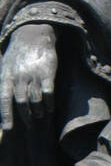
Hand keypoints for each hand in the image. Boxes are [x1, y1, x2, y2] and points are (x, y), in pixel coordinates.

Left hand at [0, 23, 57, 140]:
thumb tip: (1, 104)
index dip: (6, 115)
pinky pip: (48, 91)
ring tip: (40, 115)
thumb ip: (4, 85)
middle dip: (25, 116)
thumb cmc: (17, 56)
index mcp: (6, 77)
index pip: (4, 100)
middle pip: (21, 102)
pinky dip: (49, 102)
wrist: (33, 36)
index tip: (7, 129)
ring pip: (35, 98)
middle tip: (28, 125)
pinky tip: (50, 107)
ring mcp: (33, 74)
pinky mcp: (47, 71)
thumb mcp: (4, 68)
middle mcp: (19, 77)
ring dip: (38, 110)